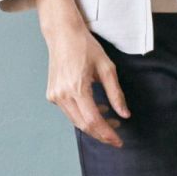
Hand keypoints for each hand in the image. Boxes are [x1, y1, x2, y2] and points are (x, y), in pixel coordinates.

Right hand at [44, 22, 131, 147]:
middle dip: (101, 134)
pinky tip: (96, 108)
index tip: (119, 141)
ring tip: (110, 120)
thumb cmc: (85, 47)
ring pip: (76, 121)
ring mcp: (55, 96)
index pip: (94, 120)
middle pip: (84, 125)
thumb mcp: (107, 68)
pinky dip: (83, 116)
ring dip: (93, 125)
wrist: (62, 34)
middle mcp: (62, 95)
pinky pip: (70, 112)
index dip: (107, 134)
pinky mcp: (52, 95)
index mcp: (77, 88)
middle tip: (116, 136)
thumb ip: (116, 94)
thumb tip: (125, 115)